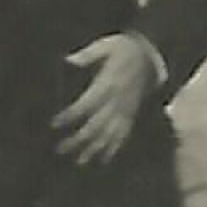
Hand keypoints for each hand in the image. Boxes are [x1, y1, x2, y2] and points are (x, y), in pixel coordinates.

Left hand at [51, 33, 158, 165]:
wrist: (151, 55)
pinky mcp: (132, 114)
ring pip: (109, 133)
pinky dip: (114, 147)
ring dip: (94, 148)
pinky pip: (124, 134)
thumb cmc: (124, 48)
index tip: (55, 124)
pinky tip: (103, 159)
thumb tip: (69, 60)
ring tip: (80, 161)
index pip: (86, 104)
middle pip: (96, 124)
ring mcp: (126, 109)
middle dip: (78, 139)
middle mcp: (118, 100)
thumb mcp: (107, 45)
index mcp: (109, 83)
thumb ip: (88, 55)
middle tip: (60, 149)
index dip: (71, 115)